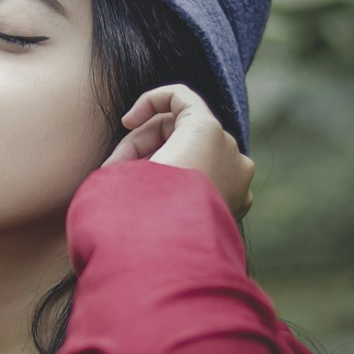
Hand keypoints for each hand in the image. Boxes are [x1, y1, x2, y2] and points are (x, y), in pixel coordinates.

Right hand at [100, 82, 254, 220]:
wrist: (166, 256)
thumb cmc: (144, 207)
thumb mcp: (134, 160)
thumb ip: (145, 143)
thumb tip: (145, 160)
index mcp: (207, 131)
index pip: (177, 97)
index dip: (147, 103)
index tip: (126, 123)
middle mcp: (230, 150)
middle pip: (181, 131)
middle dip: (143, 146)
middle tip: (114, 170)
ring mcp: (239, 179)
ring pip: (194, 157)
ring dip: (161, 168)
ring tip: (131, 193)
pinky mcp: (237, 205)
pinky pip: (208, 183)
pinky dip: (184, 187)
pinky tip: (160, 207)